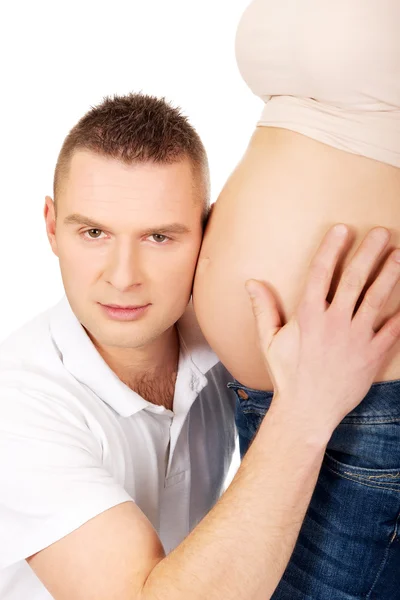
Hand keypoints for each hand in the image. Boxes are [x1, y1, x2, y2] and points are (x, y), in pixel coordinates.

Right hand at [246, 224, 399, 435]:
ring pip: (377, 299)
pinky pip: (392, 331)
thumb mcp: (268, 341)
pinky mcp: (372, 355)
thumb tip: (251, 283)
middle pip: (355, 279)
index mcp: (308, 316)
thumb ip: (263, 309)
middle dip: (369, 252)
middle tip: (381, 232)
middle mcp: (334, 322)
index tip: (343, 229)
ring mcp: (356, 338)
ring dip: (389, 274)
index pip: (321, 273)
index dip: (332, 248)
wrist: (307, 411)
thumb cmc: (287, 375)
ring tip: (399, 255)